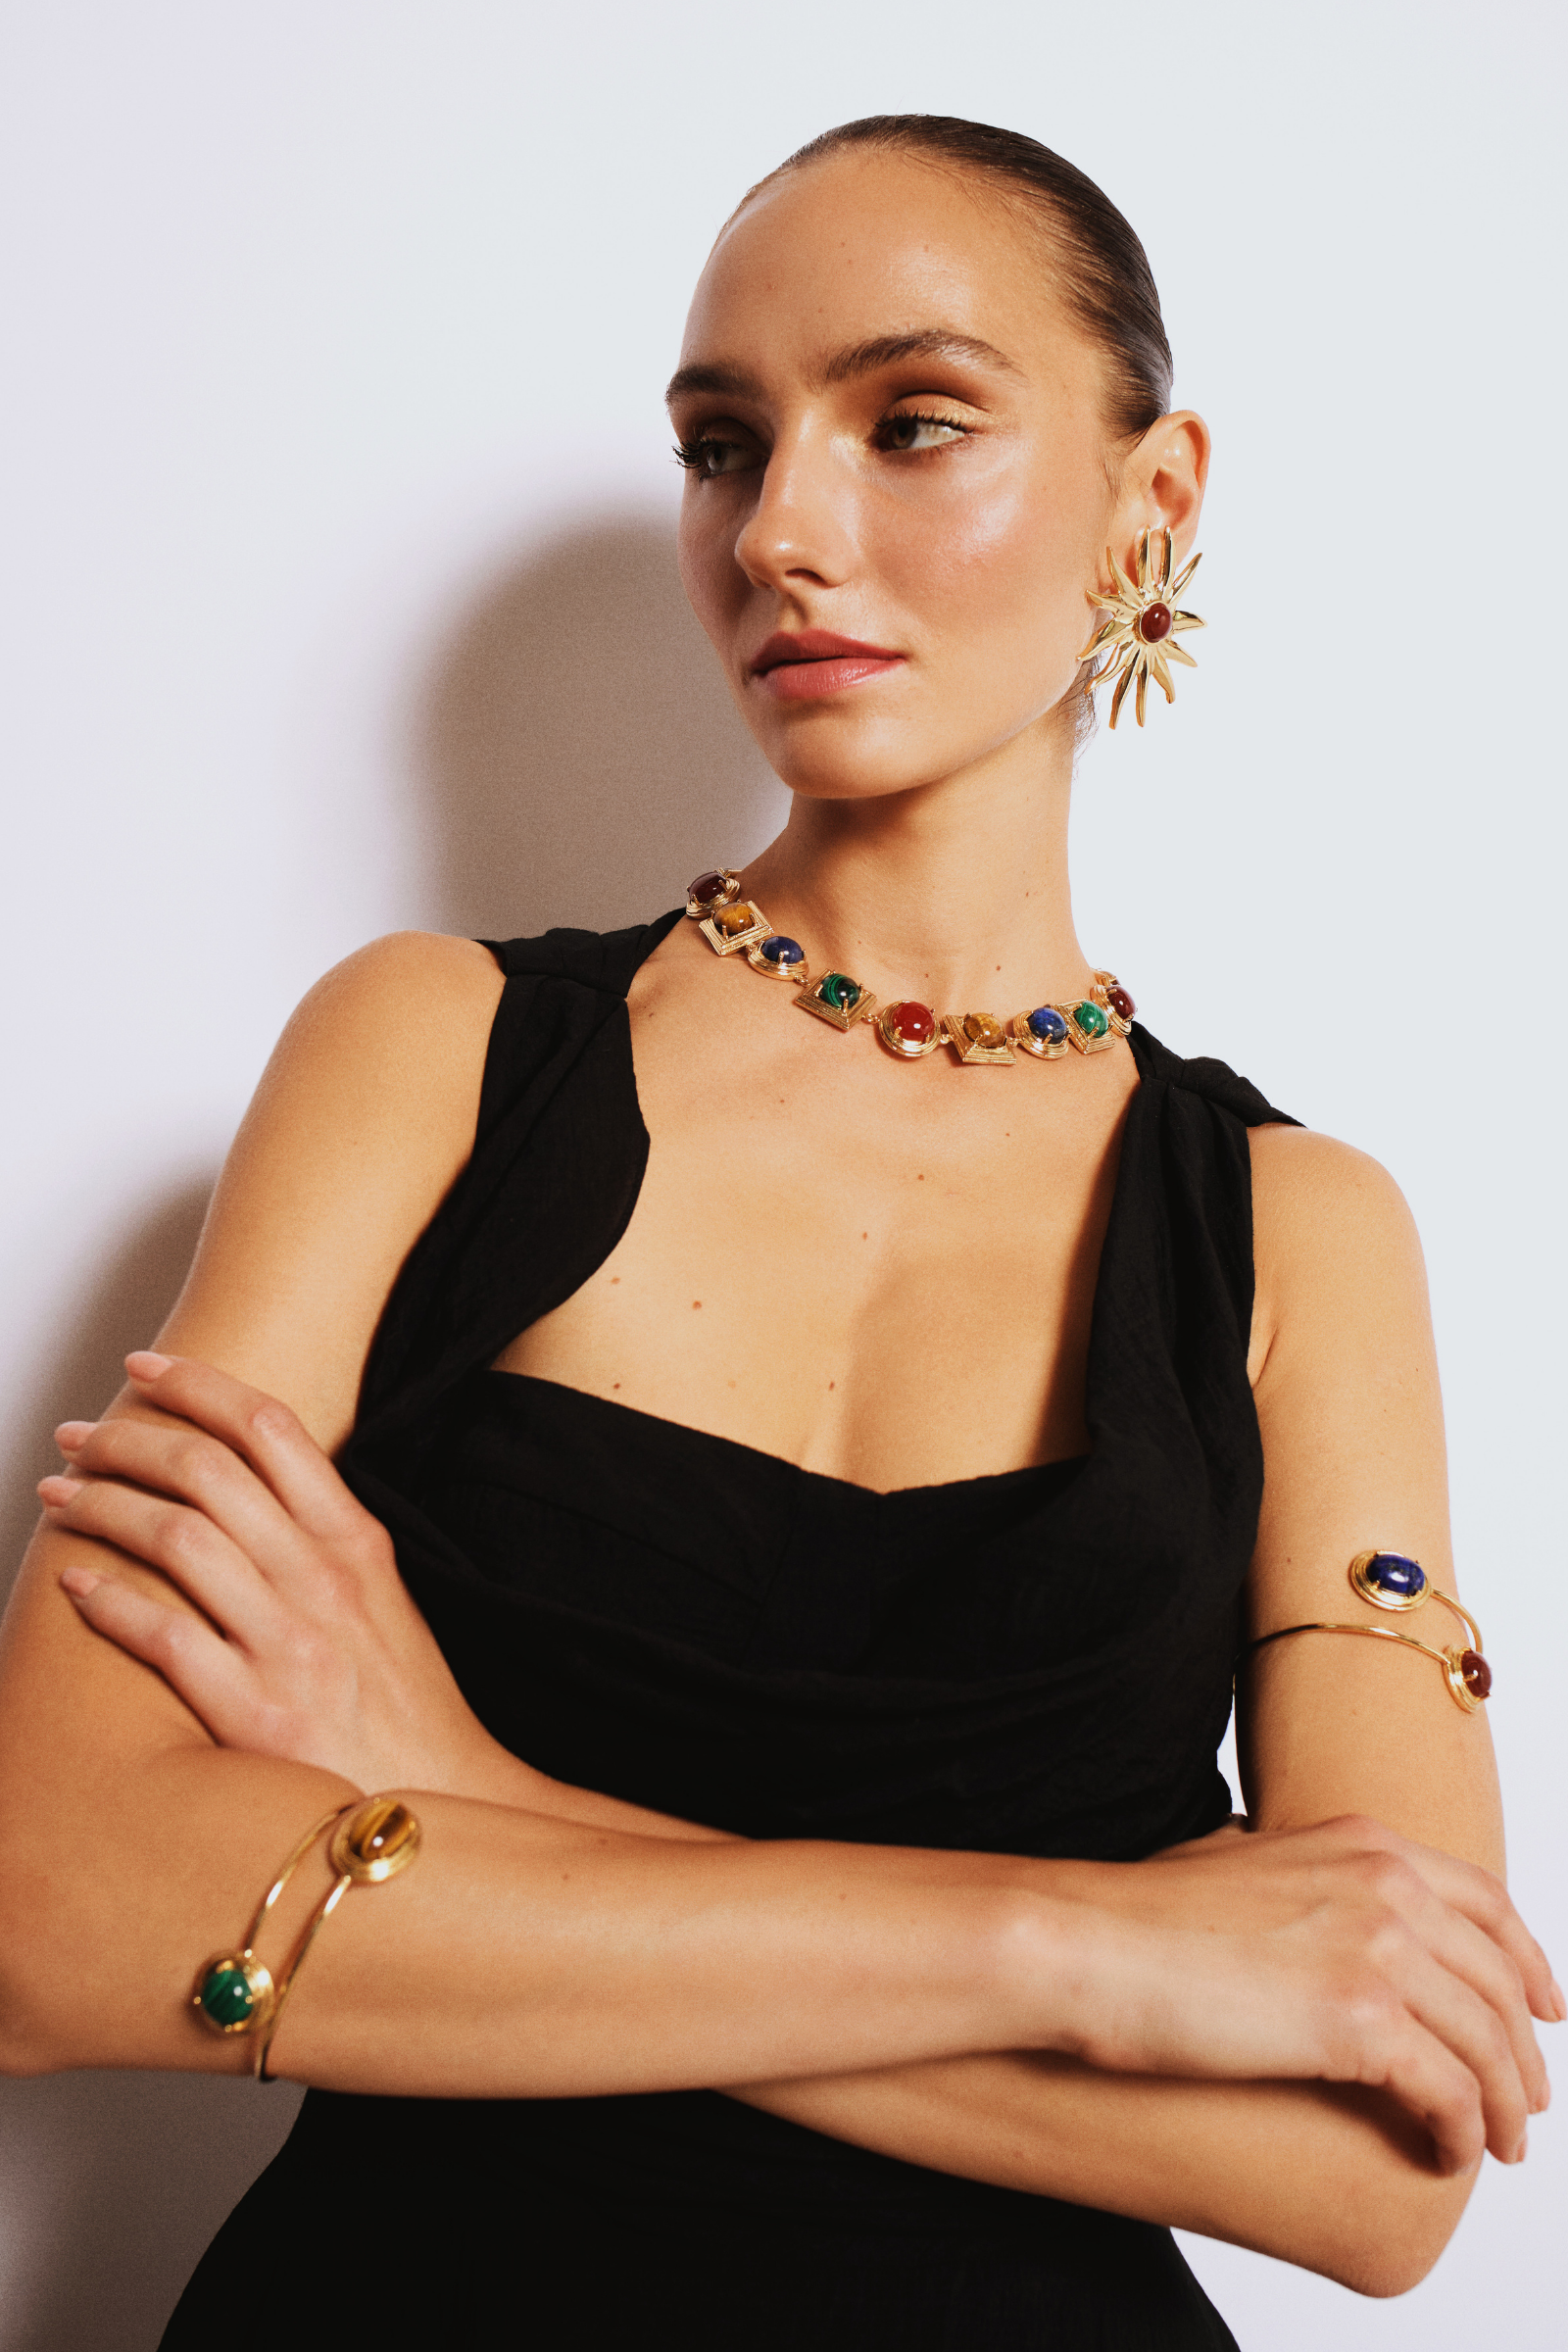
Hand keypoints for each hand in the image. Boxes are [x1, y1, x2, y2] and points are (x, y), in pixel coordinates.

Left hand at [39, 1352, 511, 1796]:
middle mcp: (323, 1582)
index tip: (143, 1369)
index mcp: (356, 1542)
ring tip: (58, 1497)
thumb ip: (320, 1537)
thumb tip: (245, 1481)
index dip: (197, 1385)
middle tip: (78, 1437)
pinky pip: (166, 1638)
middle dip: (127, 1439)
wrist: (439, 1809)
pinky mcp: (257, 1715)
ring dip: (102, 1506)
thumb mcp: (381, 1597)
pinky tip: (75, 1586)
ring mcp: (291, 1647)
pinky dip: (110, 1602)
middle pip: (207, 1470)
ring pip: (177, 1539)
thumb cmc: (399, 1705)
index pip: (270, 1428)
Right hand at [1055, 1812, 1561, 2176]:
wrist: (1088, 1945)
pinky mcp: (1360, 2022)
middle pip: (1499, 1979)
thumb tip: (1306, 1911)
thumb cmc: (1136, 1916)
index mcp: (1362, 1842)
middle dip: (1523, 2050)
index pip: (1486, 1902)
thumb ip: (1294, 1877)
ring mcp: (1378, 1949)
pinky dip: (1461, 2133)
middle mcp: (1386, 1885)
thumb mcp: (1234, 1863)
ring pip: (1487, 2044)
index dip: (1528, 1961)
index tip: (1544, 2010)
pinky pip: (1449, 2093)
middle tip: (1526, 2102)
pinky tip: (1446, 2156)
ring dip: (1504, 2105)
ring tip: (1498, 2147)